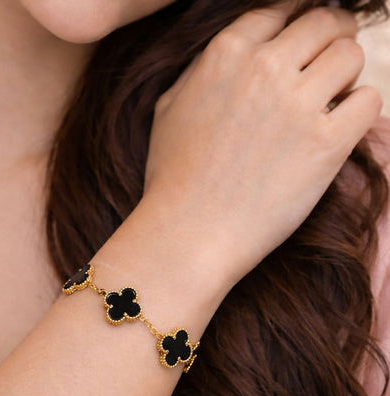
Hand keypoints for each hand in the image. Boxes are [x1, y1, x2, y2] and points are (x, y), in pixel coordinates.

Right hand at [141, 4, 381, 290]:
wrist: (189, 233)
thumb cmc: (172, 177)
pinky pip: (368, 102)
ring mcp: (298, 105)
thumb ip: (201, 71)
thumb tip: (233, 55)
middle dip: (329, 38)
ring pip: (350, 56)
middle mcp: (265, 69)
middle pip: (324, 23)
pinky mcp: (326, 144)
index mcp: (225, 55)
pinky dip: (358, 110)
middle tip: (327, 62)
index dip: (293, 23)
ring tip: (328, 100)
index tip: (301, 41)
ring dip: (344, 75)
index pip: (279, 10)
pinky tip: (338, 127)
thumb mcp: (168, 110)